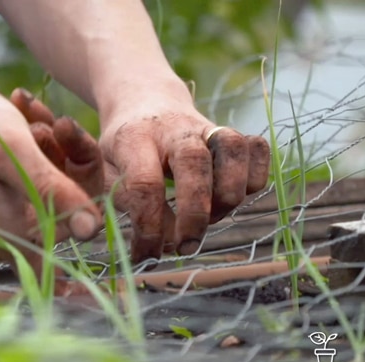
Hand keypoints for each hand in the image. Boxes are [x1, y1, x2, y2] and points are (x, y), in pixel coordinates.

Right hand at [0, 78, 102, 286]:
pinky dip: (32, 147)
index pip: (78, 226)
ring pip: (52, 187)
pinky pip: (32, 179)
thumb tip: (92, 232)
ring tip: (24, 114)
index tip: (65, 141)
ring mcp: (4, 219)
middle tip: (45, 122)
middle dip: (64, 157)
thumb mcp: (13, 153)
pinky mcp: (0, 200)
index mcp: (17, 233)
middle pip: (67, 206)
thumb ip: (53, 194)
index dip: (84, 185)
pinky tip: (18, 116)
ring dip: (49, 146)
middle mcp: (11, 236)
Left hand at [99, 100, 269, 266]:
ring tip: (210, 216)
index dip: (149, 226)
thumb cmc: (124, 149)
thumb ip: (126, 202)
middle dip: (194, 214)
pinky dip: (254, 178)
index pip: (144, 184)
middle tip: (186, 246)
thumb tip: (165, 237)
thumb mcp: (107, 172)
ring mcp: (208, 126)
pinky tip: (231, 194)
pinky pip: (257, 150)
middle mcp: (175, 129)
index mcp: (134, 138)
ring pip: (233, 152)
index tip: (147, 255)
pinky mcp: (233, 131)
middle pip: (193, 163)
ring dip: (227, 196)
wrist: (145, 102)